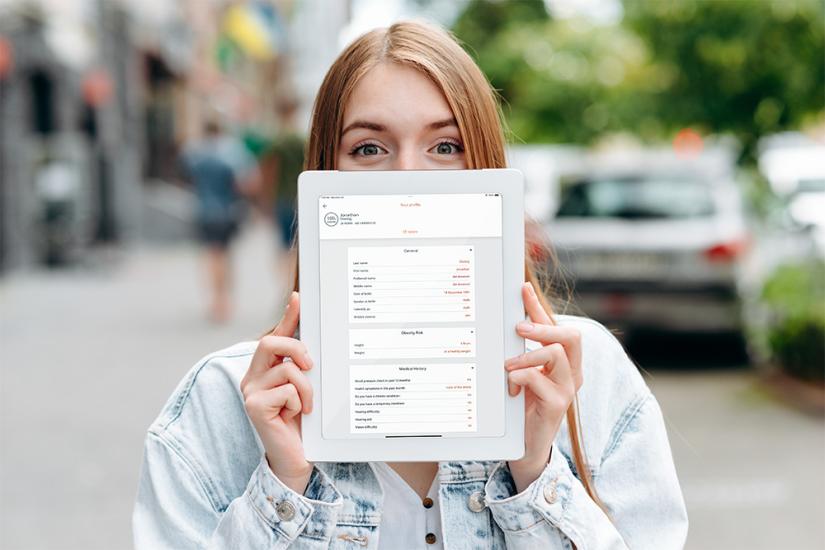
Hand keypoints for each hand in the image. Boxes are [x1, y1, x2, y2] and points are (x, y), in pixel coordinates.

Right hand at [240, 291, 314, 493]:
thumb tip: (312, 337)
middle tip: (311, 367)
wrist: (295, 458)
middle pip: (269, 342)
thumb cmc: (301, 423)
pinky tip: (295, 416)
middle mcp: (251, 377)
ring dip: (306, 388)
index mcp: (263, 369)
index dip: (287, 316)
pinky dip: (298, 402)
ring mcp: (249, 391)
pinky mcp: (253, 406)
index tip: (299, 298)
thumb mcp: (304, 387)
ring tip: (307, 405)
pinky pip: (286, 390)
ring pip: (286, 369)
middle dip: (297, 349)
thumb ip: (303, 364)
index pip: (274, 335)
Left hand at [505, 282, 582, 492]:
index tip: (522, 288)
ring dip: (527, 355)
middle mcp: (571, 373)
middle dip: (543, 327)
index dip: (539, 307)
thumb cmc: (522, 408)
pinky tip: (511, 387)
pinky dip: (520, 377)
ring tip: (509, 366)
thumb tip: (507, 324)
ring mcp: (567, 389)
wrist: (526, 447)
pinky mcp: (557, 405)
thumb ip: (519, 353)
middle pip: (571, 336)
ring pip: (556, 354)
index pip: (555, 327)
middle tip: (518, 328)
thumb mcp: (521, 374)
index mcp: (563, 363)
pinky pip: (539, 379)